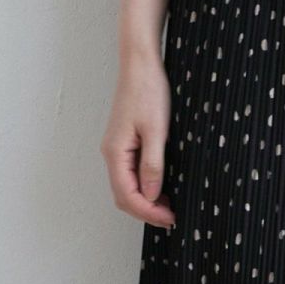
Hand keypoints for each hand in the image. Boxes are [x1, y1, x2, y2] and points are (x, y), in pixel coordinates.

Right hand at [100, 55, 174, 227]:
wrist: (141, 64)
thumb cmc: (148, 91)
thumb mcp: (156, 131)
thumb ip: (153, 165)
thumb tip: (151, 195)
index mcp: (115, 152)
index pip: (127, 195)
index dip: (148, 212)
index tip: (170, 219)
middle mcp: (112, 153)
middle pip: (124, 196)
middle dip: (146, 211)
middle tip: (172, 218)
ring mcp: (118, 149)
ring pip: (127, 187)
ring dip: (146, 201)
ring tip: (170, 207)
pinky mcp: (126, 143)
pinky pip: (131, 174)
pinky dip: (146, 186)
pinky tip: (163, 189)